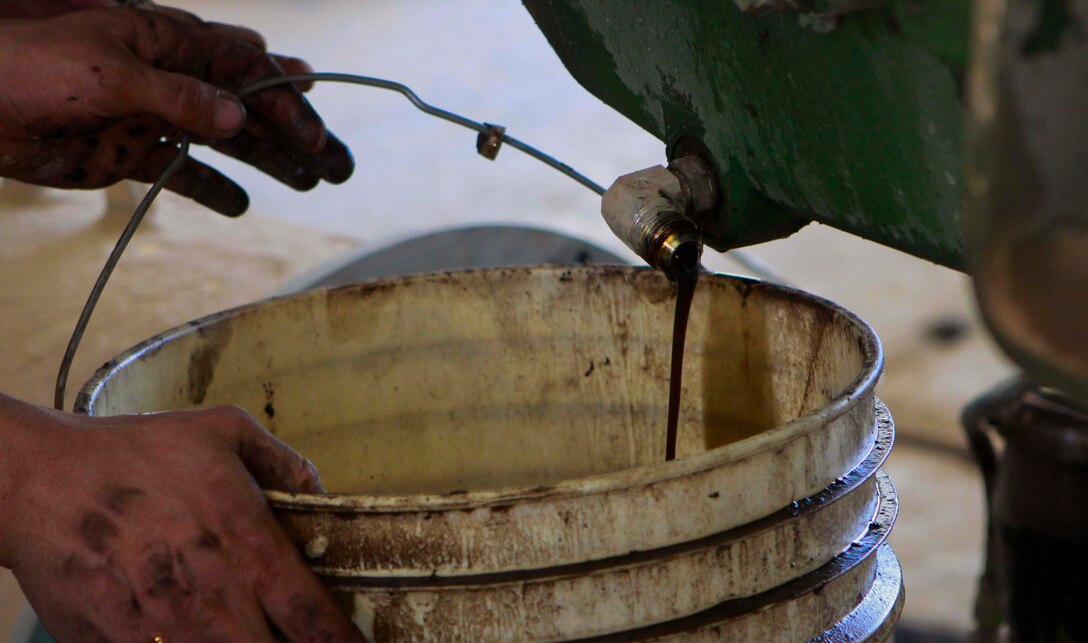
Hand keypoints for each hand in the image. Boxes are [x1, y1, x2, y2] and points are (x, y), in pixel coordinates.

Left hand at [0, 6, 353, 215]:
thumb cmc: (31, 67)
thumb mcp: (110, 72)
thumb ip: (178, 96)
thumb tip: (236, 115)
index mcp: (168, 44)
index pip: (245, 70)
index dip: (286, 100)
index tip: (315, 134)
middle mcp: (171, 80)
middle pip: (250, 108)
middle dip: (297, 134)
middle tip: (339, 165)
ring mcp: (154, 118)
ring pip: (228, 141)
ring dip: (270, 161)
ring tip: (312, 183)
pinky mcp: (131, 155)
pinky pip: (184, 174)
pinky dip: (213, 189)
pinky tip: (241, 204)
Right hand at [0, 395, 364, 641]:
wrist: (38, 480)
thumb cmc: (132, 453)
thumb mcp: (221, 432)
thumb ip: (281, 462)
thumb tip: (319, 489)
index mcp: (248, 547)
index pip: (315, 620)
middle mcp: (214, 600)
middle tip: (294, 639)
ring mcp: (163, 634)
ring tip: (242, 631)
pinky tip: (189, 634)